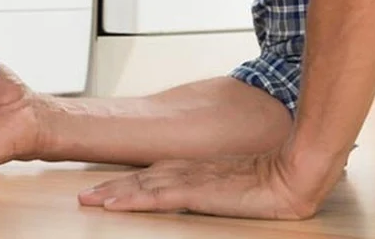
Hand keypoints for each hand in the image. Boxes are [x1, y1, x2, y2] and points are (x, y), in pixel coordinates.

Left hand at [77, 147, 328, 219]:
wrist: (291, 174)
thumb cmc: (273, 180)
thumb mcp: (239, 184)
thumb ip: (221, 184)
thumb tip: (217, 190)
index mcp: (197, 168)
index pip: (153, 172)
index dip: (127, 180)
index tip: (104, 187)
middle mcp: (188, 170)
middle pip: (140, 177)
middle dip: (110, 186)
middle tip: (83, 196)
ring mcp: (191, 179)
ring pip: (141, 185)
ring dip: (112, 193)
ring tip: (88, 201)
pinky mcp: (197, 192)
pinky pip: (156, 197)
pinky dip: (132, 199)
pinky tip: (114, 205)